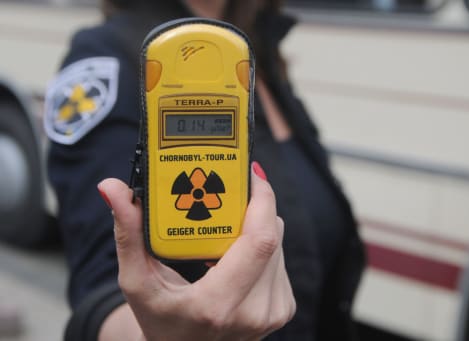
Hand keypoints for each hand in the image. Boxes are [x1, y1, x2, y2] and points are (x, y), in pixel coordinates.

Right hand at [98, 164, 295, 340]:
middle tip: (229, 189)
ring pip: (278, 243)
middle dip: (253, 205)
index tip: (248, 171)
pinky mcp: (283, 307)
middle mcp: (255, 311)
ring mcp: (273, 312)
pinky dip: (260, 244)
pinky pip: (279, 258)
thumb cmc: (160, 320)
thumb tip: (112, 189)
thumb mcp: (137, 281)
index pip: (260, 241)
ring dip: (256, 224)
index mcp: (219, 304)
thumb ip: (128, 234)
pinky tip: (236, 249)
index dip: (262, 200)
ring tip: (226, 222)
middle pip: (270, 235)